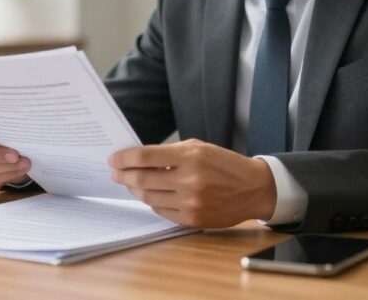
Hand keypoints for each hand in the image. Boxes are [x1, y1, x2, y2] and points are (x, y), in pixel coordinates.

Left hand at [108, 139, 276, 228]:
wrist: (253, 188)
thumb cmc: (224, 164)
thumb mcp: (199, 148)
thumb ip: (169, 153)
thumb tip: (138, 160)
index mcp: (190, 156)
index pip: (145, 157)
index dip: (124, 158)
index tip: (113, 159)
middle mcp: (189, 180)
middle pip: (142, 178)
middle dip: (123, 175)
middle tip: (115, 172)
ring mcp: (191, 202)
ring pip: (148, 197)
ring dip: (135, 189)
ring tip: (130, 183)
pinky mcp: (192, 219)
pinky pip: (161, 211)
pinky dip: (152, 202)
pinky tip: (149, 194)